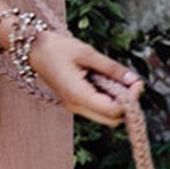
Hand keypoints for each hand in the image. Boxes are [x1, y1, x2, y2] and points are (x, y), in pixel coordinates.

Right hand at [25, 31, 142, 123]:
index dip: (130, 100)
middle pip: (112, 120)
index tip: (136, 82)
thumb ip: (112, 68)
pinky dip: (108, 97)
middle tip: (130, 81)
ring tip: (115, 77)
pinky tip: (106, 80)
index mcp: (78, 95)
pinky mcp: (76, 102)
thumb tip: (134, 80)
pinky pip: (98, 108)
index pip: (113, 111)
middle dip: (127, 103)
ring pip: (106, 116)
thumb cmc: (57, 48)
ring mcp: (75, 107)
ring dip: (118, 100)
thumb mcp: (87, 53)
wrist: (33, 50)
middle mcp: (76, 106)